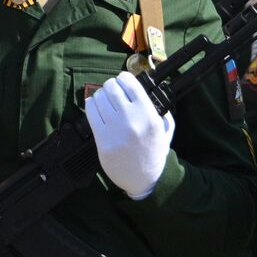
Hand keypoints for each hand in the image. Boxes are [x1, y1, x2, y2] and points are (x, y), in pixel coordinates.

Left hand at [85, 71, 173, 199]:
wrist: (143, 179)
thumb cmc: (154, 153)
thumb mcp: (165, 130)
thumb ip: (161, 111)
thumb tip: (147, 93)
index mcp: (150, 116)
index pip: (132, 85)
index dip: (125, 78)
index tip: (123, 79)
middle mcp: (133, 121)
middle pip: (113, 88)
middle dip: (111, 85)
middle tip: (112, 88)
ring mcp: (116, 131)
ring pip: (100, 98)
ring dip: (101, 94)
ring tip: (104, 98)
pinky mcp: (102, 140)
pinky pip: (91, 113)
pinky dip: (91, 104)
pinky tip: (95, 105)